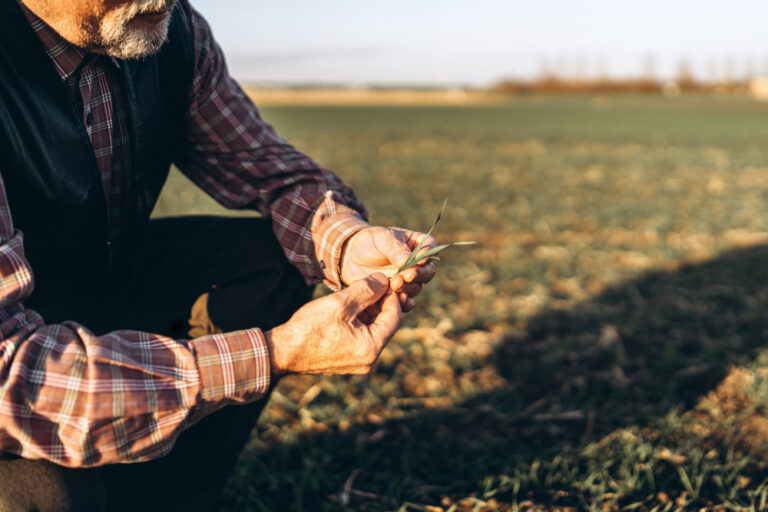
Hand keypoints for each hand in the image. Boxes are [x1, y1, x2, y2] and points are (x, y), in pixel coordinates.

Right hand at [264, 273, 401, 375]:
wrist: (283, 352)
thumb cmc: (309, 328)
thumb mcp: (340, 303)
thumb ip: (366, 289)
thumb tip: (384, 279)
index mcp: (371, 348)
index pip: (394, 316)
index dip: (392, 295)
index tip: (385, 279)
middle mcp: (369, 360)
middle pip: (385, 324)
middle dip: (380, 302)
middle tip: (372, 283)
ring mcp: (359, 362)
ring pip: (373, 330)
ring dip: (369, 310)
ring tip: (357, 292)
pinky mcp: (348, 360)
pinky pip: (362, 337)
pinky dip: (359, 321)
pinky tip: (349, 307)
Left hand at [340, 226, 437, 311]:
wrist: (351, 256)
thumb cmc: (370, 241)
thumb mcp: (382, 238)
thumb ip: (396, 249)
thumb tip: (407, 262)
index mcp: (418, 244)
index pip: (431, 248)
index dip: (428, 255)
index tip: (420, 260)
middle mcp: (417, 264)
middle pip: (428, 272)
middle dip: (418, 275)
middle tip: (406, 276)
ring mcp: (408, 281)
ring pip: (416, 288)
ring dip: (407, 288)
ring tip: (394, 284)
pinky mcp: (398, 294)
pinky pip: (406, 302)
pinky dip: (401, 302)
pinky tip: (393, 300)